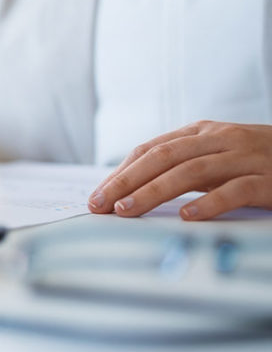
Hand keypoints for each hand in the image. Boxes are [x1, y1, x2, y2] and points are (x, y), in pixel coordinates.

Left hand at [88, 120, 271, 219]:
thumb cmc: (259, 164)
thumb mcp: (217, 159)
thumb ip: (182, 169)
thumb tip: (132, 192)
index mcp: (203, 133)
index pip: (150, 149)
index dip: (121, 172)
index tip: (97, 196)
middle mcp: (221, 140)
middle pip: (163, 157)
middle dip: (126, 181)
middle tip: (101, 205)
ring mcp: (246, 157)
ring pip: (191, 171)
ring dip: (154, 192)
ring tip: (128, 211)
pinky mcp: (270, 179)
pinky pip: (236, 190)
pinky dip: (210, 203)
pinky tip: (188, 217)